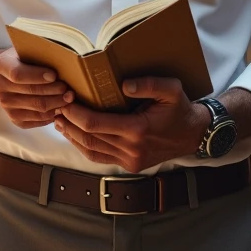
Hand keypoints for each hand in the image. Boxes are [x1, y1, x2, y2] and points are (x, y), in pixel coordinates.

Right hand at [0, 48, 73, 128]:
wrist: (10, 74)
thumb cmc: (25, 59)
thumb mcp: (28, 49)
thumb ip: (40, 54)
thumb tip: (63, 60)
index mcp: (1, 65)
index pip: (17, 74)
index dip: (37, 76)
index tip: (54, 75)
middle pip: (31, 92)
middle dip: (53, 91)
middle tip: (68, 88)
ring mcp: (5, 104)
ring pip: (37, 108)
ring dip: (56, 104)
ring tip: (69, 98)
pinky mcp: (14, 118)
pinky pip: (37, 120)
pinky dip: (52, 115)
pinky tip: (60, 107)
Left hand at [54, 77, 210, 171]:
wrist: (194, 135)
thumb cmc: (180, 108)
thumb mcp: (171, 89)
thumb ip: (148, 84)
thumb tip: (123, 84)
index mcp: (138, 130)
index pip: (95, 124)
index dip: (75, 114)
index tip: (64, 101)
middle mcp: (131, 149)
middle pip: (89, 139)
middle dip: (69, 124)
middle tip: (56, 109)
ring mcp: (130, 161)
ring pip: (91, 151)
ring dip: (73, 137)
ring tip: (59, 121)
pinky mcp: (130, 166)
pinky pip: (101, 157)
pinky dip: (84, 147)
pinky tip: (76, 135)